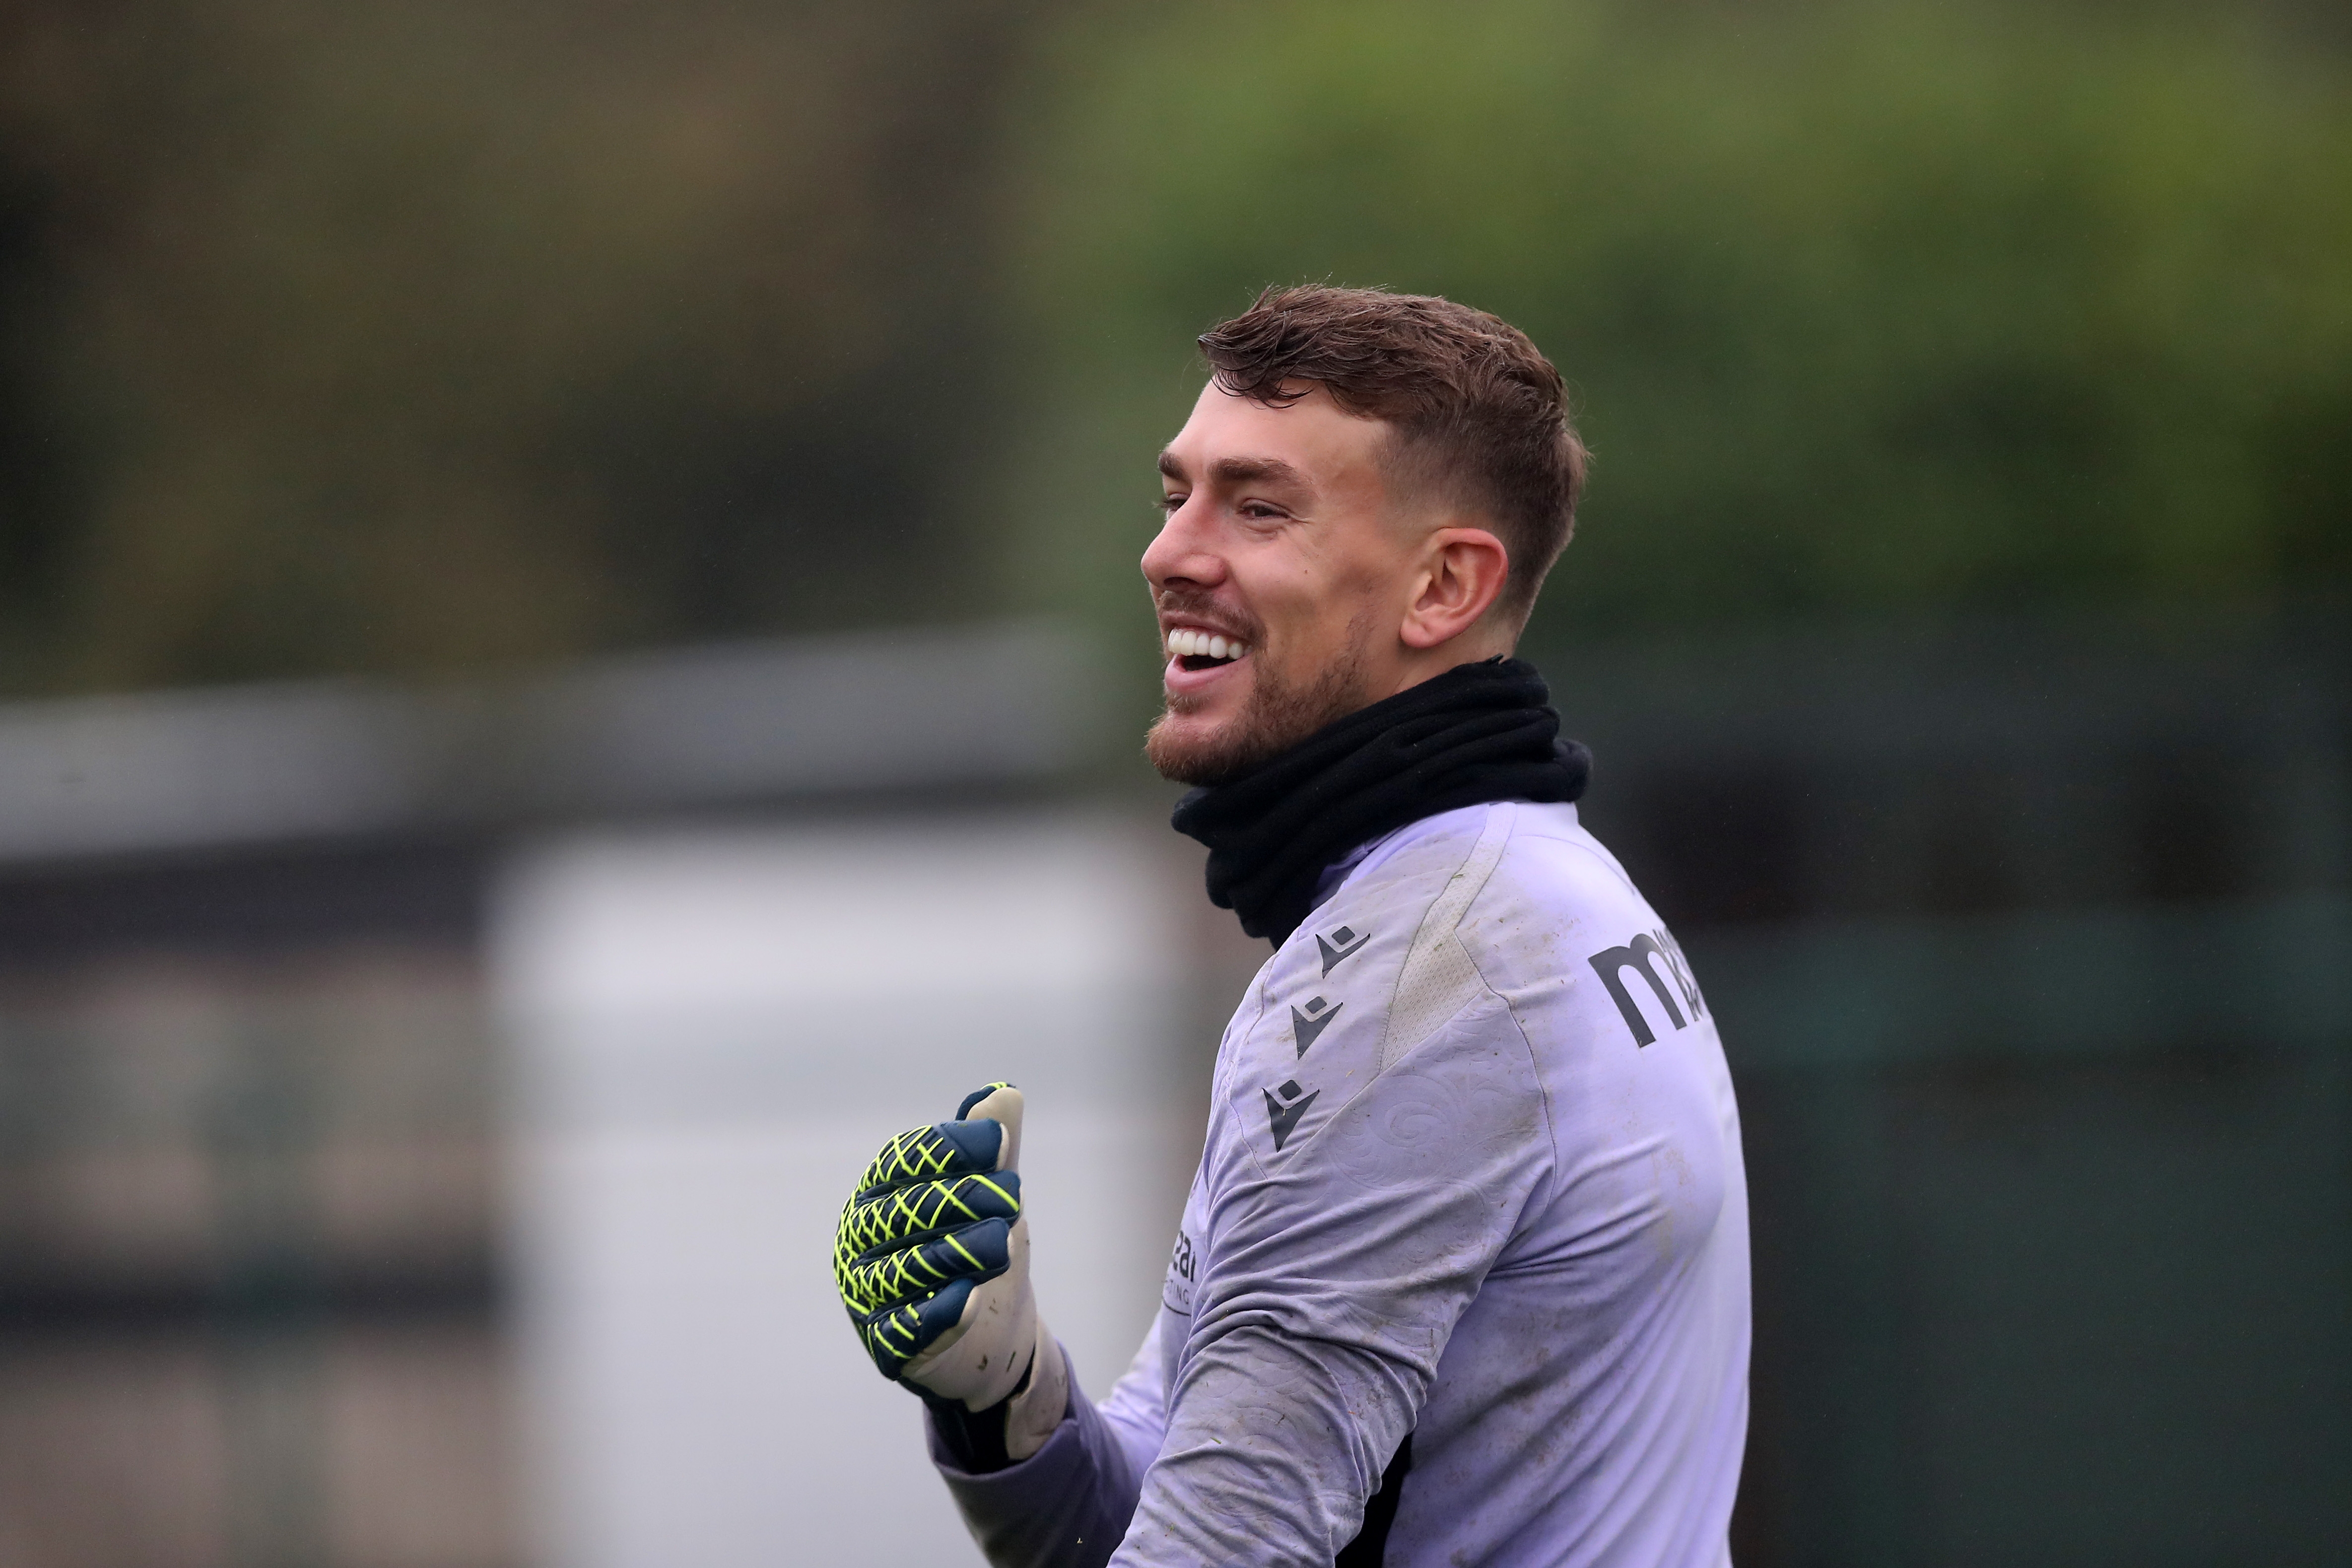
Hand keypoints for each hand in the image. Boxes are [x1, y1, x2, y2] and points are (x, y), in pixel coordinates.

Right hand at [834, 1083, 1066, 1460]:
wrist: (995, 1334)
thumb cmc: (982, 1249)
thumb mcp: (993, 1197)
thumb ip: (994, 1150)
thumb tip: (1005, 1093)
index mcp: (879, 1193)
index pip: (904, 1162)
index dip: (950, 1148)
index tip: (999, 1143)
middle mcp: (862, 1239)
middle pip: (905, 1213)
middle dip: (962, 1200)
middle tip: (1014, 1196)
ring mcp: (867, 1293)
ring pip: (904, 1269)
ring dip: (956, 1252)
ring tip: (1004, 1242)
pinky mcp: (886, 1343)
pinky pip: (905, 1328)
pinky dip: (938, 1312)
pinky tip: (971, 1297)